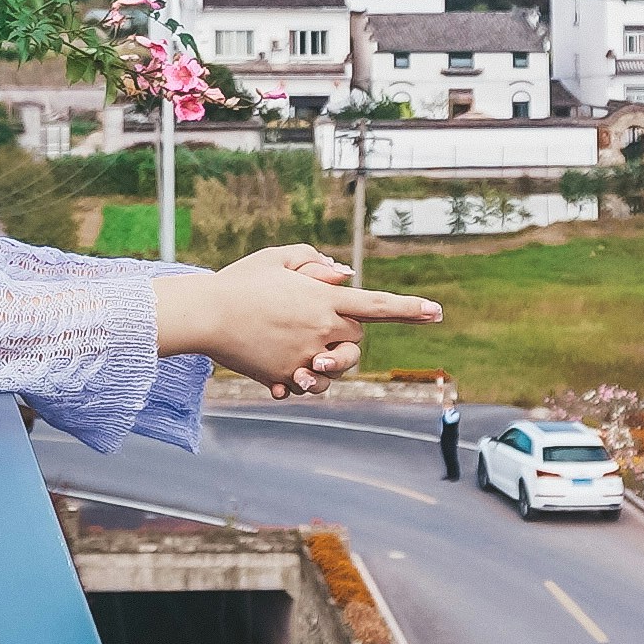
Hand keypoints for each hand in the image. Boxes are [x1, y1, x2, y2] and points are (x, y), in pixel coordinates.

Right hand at [154, 245, 442, 396]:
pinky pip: (307, 385)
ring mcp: (304, 355)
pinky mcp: (286, 376)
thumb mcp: (278, 258)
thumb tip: (345, 276)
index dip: (410, 308)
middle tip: (320, 327)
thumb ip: (315, 263)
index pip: (377, 305)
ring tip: (305, 357)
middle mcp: (320, 329)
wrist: (206, 314)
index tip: (437, 312)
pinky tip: (281, 371)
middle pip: (357, 341)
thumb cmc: (241, 281)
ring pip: (336, 369)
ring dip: (328, 363)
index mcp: (323, 298)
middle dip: (346, 337)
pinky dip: (301, 380)